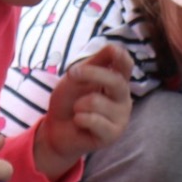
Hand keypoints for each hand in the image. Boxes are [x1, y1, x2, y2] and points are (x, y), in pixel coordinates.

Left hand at [35, 44, 134, 176]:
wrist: (55, 130)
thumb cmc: (68, 101)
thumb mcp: (76, 77)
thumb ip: (95, 63)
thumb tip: (114, 47)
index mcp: (117, 81)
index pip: (126, 66)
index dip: (121, 57)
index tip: (113, 51)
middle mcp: (123, 98)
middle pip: (116, 81)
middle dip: (91, 74)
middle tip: (72, 74)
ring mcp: (121, 117)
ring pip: (97, 101)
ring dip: (78, 104)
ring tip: (78, 110)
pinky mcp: (113, 134)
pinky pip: (94, 120)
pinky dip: (79, 119)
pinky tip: (79, 122)